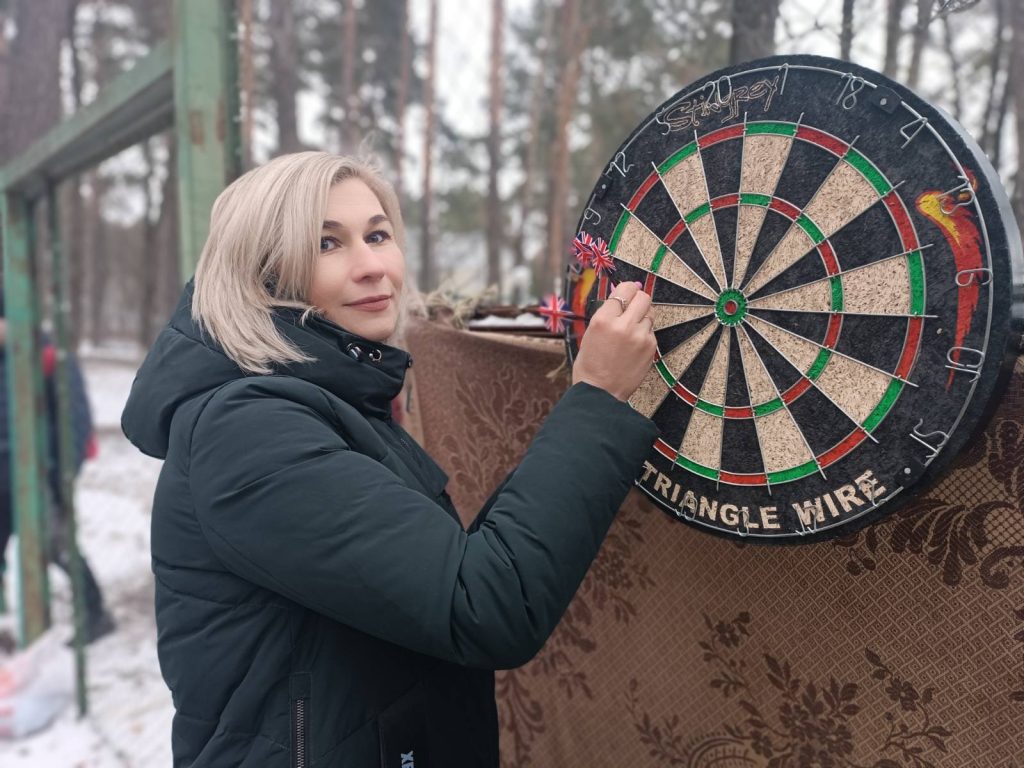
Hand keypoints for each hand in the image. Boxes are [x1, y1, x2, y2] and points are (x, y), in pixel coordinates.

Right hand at [571, 281, 656, 400]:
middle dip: (639, 299)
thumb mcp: (591, 333)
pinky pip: (651, 331)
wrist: (600, 392)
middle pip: (643, 297)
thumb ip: (607, 312)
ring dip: (642, 317)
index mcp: (603, 319)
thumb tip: (620, 293)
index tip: (627, 292)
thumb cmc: (591, 364)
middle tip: (632, 307)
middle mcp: (624, 325)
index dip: (627, 289)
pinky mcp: (650, 348)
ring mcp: (640, 336)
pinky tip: (633, 345)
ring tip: (630, 331)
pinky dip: (644, 333)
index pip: (625, 289)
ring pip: (650, 314)